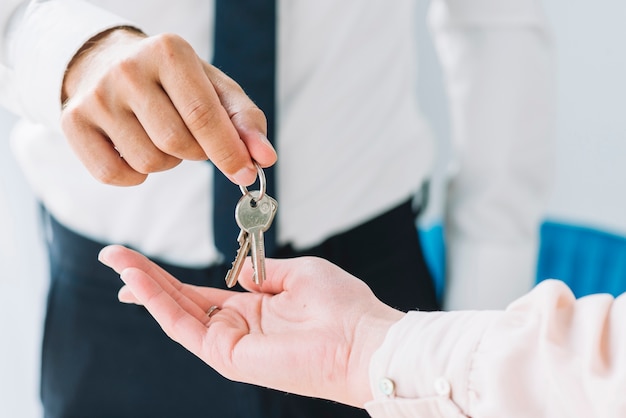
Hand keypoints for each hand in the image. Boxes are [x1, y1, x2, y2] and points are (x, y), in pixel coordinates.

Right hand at [61, 28, 275, 185]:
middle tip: (192, 138)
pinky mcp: (73, 122)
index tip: (247, 174)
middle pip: (176, 143)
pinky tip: (135, 148)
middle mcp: (127, 70)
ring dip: (166, 162)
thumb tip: (264, 158)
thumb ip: (245, 122)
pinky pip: (115, 176)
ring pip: (148, 163)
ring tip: (160, 135)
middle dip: (196, 153)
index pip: (204, 115)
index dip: (229, 152)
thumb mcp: (216, 89)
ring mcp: (96, 96)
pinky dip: (135, 175)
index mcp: (169, 52)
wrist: (111, 65)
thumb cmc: (174, 82)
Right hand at [98, 245, 404, 407]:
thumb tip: (240, 272)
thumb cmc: (342, 305)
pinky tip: (140, 284)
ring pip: (177, 315)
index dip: (169, 276)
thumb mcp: (298, 274)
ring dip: (146, 288)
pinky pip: (187, 328)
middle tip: (112, 255)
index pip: (200, 292)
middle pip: (180, 301)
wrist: (363, 338)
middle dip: (146, 278)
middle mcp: (238, 328)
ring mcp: (230, 344)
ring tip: (118, 263)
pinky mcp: (229, 357)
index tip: (140, 257)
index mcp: (254, 309)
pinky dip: (160, 305)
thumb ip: (263, 272)